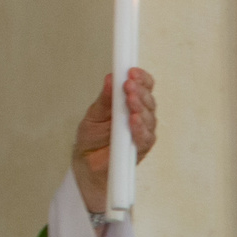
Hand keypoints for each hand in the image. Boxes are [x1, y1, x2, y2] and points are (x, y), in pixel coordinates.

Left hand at [71, 68, 157, 215]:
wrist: (87, 164)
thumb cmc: (92, 138)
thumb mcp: (94, 114)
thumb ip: (105, 99)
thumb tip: (110, 78)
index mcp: (129, 102)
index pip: (143, 86)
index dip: (141, 78)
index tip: (131, 71)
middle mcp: (139, 115)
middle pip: (149, 99)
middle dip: (140, 91)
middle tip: (128, 85)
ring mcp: (142, 132)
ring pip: (149, 117)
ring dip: (140, 107)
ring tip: (130, 100)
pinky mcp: (141, 149)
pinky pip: (146, 138)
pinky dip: (140, 128)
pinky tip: (134, 120)